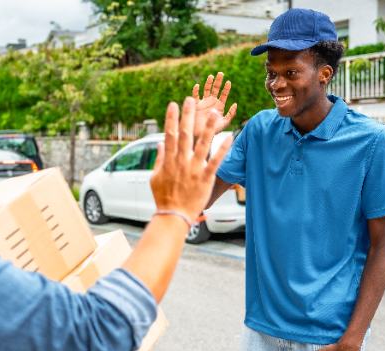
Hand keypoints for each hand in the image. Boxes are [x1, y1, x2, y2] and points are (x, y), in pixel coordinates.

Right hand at [150, 97, 232, 222]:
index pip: (170, 135)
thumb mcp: (155, 178)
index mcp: (169, 161)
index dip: (171, 118)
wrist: (173, 216)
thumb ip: (159, 160)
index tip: (173, 104)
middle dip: (188, 116)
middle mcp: (181, 162)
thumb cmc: (163, 198)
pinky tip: (230, 137)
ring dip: (209, 127)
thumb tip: (160, 144)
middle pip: (186, 134)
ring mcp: (193, 170)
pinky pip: (215, 161)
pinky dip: (222, 149)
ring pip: (202, 144)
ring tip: (214, 112)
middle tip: (192, 99)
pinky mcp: (204, 179)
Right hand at [192, 72, 236, 136]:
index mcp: (219, 105)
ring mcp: (204, 102)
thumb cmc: (213, 130)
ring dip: (208, 83)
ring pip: (206, 89)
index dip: (226, 88)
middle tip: (221, 73)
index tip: (228, 82)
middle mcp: (212, 102)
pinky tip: (197, 86)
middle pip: (215, 89)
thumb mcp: (224, 123)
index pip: (224, 94)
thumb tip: (235, 104)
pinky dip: (195, 91)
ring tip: (211, 77)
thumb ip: (231, 114)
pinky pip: (195, 96)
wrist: (201, 134)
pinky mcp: (196, 105)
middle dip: (218, 81)